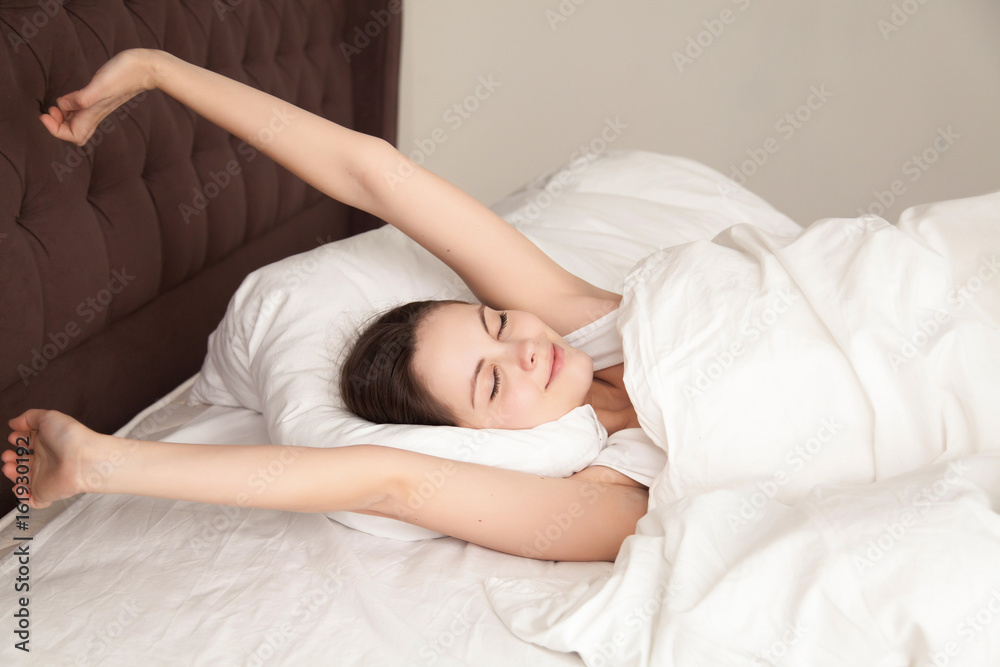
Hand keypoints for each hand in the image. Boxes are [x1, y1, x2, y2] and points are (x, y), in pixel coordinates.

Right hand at [2, 410, 94, 508]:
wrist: (83, 460)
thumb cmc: (69, 437)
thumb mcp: (48, 418)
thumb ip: (29, 418)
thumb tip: (14, 423)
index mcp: (47, 443)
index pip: (29, 443)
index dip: (18, 440)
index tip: (14, 437)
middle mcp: (46, 460)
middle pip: (24, 461)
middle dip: (11, 457)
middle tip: (8, 455)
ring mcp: (45, 478)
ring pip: (23, 478)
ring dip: (12, 473)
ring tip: (9, 466)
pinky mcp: (44, 493)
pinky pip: (30, 499)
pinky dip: (21, 495)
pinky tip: (18, 485)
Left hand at [39, 48, 161, 145]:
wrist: (146, 68)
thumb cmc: (125, 75)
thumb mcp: (100, 86)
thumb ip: (81, 99)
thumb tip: (62, 106)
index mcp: (94, 114)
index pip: (72, 135)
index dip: (55, 129)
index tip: (46, 114)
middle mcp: (95, 113)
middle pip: (74, 133)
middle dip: (58, 126)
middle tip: (50, 110)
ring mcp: (98, 106)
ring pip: (77, 123)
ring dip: (63, 118)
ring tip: (56, 105)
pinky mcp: (100, 97)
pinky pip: (82, 110)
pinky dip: (71, 108)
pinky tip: (69, 97)